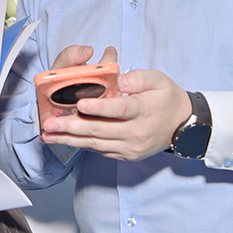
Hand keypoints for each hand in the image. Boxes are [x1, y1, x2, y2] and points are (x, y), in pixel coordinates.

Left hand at [39, 48, 190, 160]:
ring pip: (95, 143)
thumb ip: (139, 77)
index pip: (120, 109)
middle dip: (71, 126)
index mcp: (143, 110)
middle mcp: (135, 132)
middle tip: (50, 123)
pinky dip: (81, 145)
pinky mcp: (125, 155)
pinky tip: (64, 140)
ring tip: (49, 134)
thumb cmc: (167, 98)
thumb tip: (121, 80)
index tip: (81, 105)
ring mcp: (129, 147)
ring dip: (69, 139)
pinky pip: (100, 150)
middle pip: (100, 129)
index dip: (100, 108)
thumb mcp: (158, 79)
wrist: (183, 125)